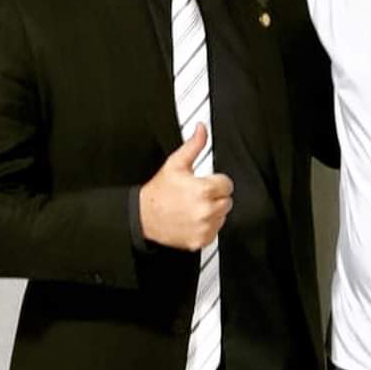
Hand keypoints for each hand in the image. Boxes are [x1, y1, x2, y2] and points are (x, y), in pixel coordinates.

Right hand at [139, 125, 233, 249]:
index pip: (227, 184)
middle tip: (196, 195)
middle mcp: (206, 210)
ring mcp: (204, 227)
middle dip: (215, 197)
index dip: (215, 182)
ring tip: (192, 207)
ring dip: (212, 212)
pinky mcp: (201, 240)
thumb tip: (202, 129)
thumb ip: (194, 145)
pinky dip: (206, 226)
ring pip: (222, 216)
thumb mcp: (175, 164)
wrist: (143, 217)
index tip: (203, 183)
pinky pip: (215, 231)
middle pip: (226, 201)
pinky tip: (192, 219)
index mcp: (204, 190)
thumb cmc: (159, 192)